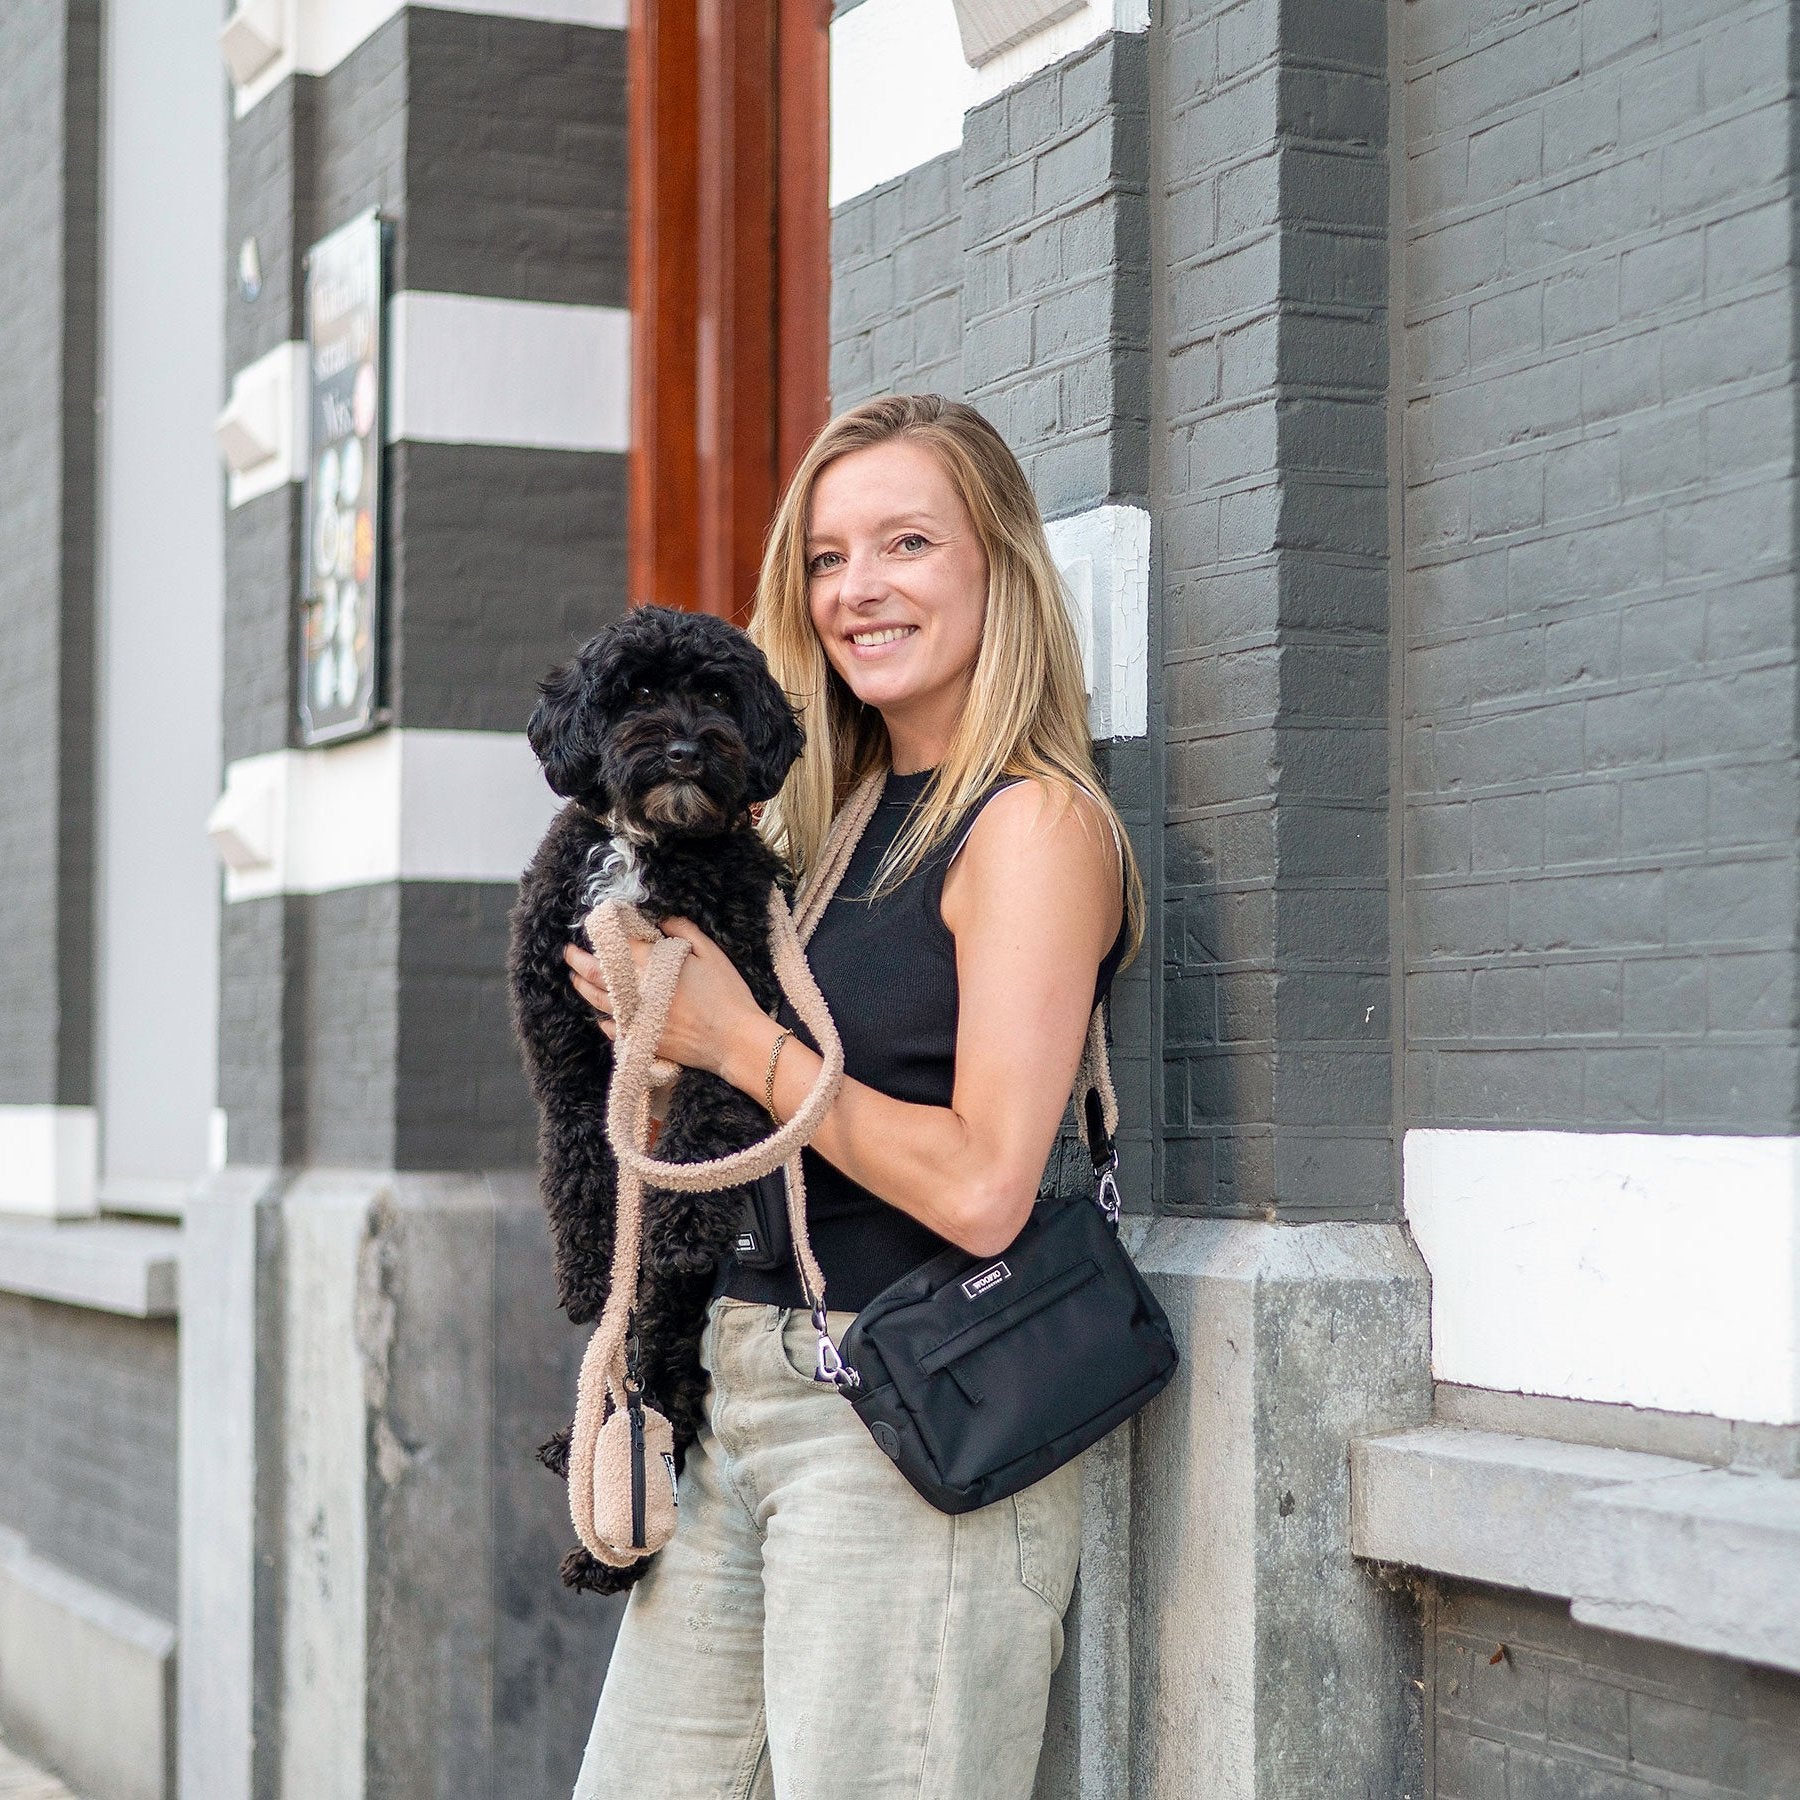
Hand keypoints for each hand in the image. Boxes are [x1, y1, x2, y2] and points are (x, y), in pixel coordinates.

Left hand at [563, 918, 765, 1079]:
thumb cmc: (727, 995)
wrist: (733, 1041)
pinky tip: (601, 1016)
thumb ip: (684, 931)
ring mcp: (635, 1018)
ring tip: (575, 979)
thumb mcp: (712, 954)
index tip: (595, 926)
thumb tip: (662, 920)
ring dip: (583, 988)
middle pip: (597, 972)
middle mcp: (636, 991)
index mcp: (652, 965)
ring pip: (598, 1001)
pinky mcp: (641, 1040)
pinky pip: (612, 1029)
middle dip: (578, 960)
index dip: (605, 933)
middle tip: (568, 952)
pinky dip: (603, 1021)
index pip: (618, 944)